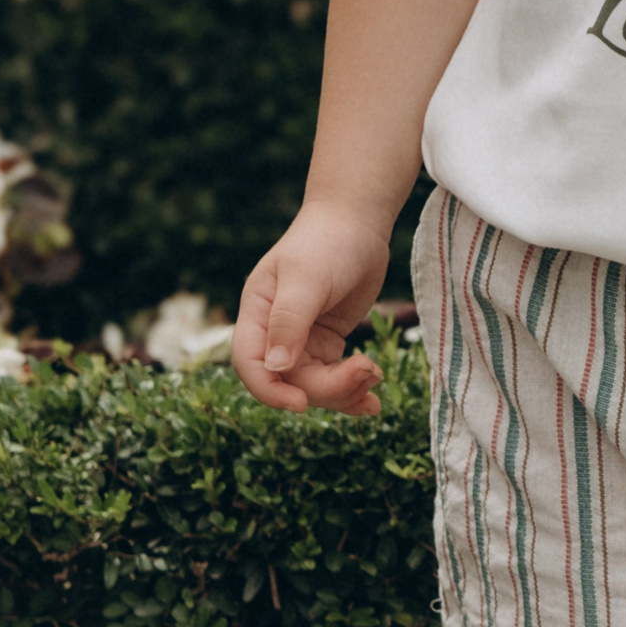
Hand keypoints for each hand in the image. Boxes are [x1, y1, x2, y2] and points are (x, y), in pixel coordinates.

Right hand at [232, 202, 390, 415]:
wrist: (357, 222)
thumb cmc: (326, 242)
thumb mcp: (307, 279)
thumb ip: (289, 322)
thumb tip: (276, 368)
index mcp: (256, 313)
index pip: (250, 364)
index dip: (270, 391)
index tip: (301, 404)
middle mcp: (274, 331)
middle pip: (289, 380)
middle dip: (326, 387)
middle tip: (365, 373)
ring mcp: (301, 339)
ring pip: (313, 385)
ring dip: (344, 391)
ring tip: (375, 375)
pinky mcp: (326, 342)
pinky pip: (333, 378)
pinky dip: (352, 388)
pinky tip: (373, 399)